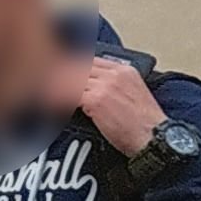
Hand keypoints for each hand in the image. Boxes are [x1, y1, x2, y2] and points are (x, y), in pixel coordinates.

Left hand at [47, 54, 165, 155]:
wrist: (155, 139)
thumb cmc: (146, 126)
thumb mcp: (134, 96)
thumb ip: (114, 86)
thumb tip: (89, 88)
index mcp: (125, 71)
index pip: (91, 60)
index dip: (72, 65)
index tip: (59, 70)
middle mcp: (115, 74)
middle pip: (78, 67)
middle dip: (60, 75)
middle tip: (45, 81)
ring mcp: (105, 86)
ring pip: (71, 79)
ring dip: (57, 87)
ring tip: (45, 92)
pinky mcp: (96, 100)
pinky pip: (70, 95)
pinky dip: (59, 99)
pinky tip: (52, 103)